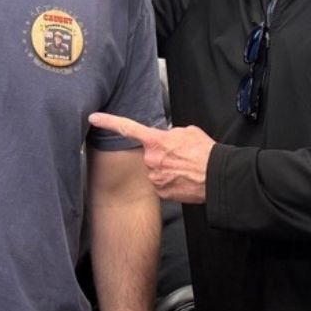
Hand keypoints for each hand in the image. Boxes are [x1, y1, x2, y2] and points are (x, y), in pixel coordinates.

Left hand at [88, 112, 212, 203]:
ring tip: (185, 168)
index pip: (128, 128)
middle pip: (149, 154)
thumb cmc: (205, 153)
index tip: (94, 118)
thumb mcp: (188, 131)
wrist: (216, 176)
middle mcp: (151, 159)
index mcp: (156, 141)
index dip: (108, 121)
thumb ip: (170, 133)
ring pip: (155, 170)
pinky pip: (161, 184)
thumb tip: (166, 138)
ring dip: (167, 169)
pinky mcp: (161, 192)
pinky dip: (171, 182)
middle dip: (161, 154)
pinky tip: (184, 179)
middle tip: (180, 156)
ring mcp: (155, 177)